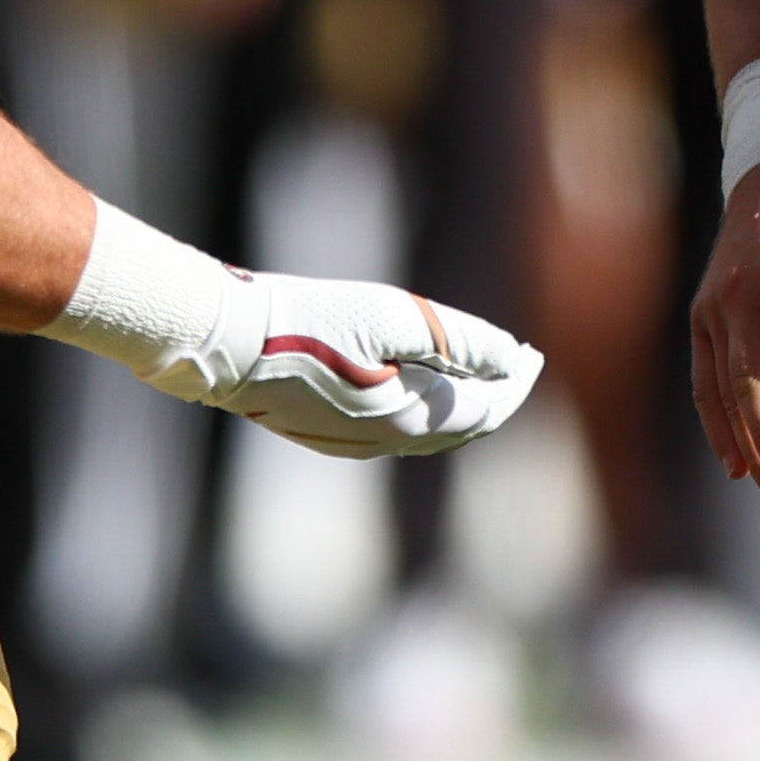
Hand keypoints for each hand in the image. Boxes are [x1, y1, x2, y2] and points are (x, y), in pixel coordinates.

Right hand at [196, 263, 545, 460]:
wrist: (226, 347)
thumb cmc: (307, 322)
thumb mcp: (392, 315)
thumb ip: (460, 339)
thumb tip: (513, 359)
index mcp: (410, 418)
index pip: (485, 407)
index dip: (515, 381)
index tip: (533, 356)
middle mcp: (388, 443)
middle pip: (462, 428)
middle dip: (495, 398)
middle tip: (518, 366)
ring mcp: (355, 445)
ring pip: (430, 437)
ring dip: (461, 408)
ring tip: (480, 379)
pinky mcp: (328, 437)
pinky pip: (397, 435)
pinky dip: (426, 414)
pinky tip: (422, 391)